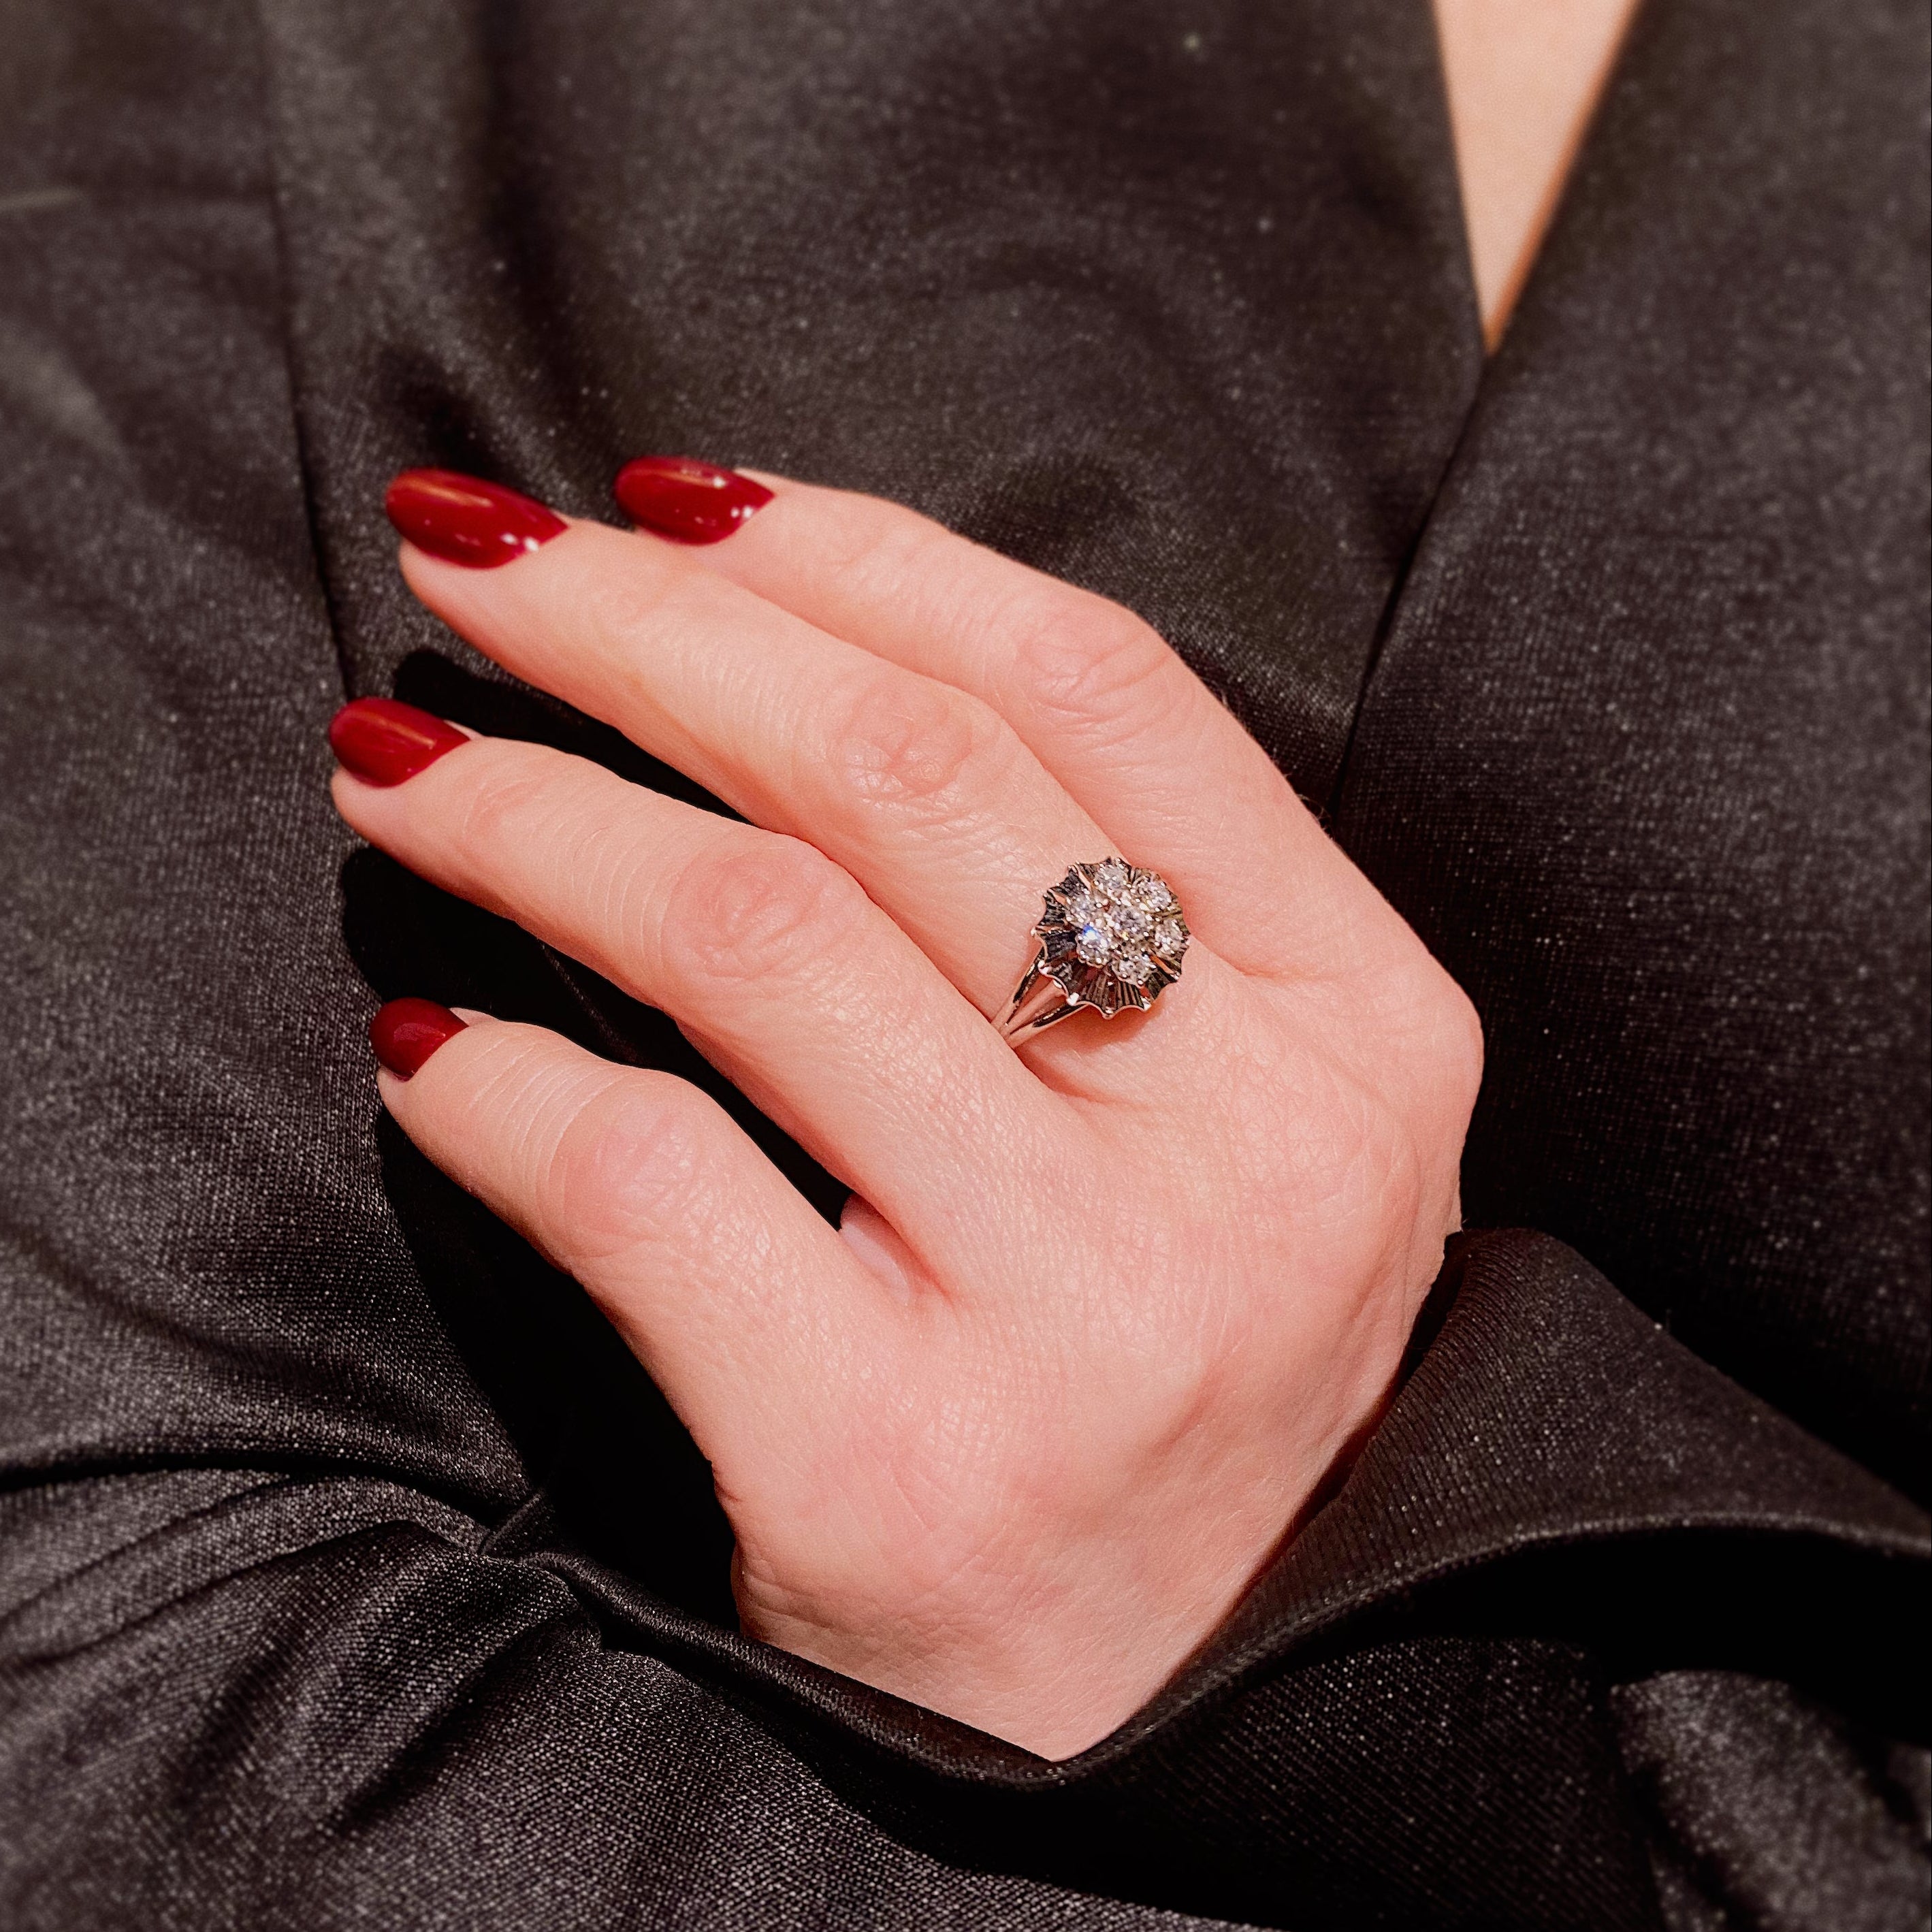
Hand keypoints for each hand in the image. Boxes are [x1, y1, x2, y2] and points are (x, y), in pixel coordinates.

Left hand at [329, 462, 1481, 1759]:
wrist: (1192, 1697)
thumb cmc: (1180, 1360)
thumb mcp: (1233, 1112)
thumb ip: (1100, 895)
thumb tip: (792, 650)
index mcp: (1360, 1025)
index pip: (1095, 686)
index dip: (857, 553)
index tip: (670, 504)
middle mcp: (1252, 1149)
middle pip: (903, 770)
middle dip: (650, 628)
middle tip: (481, 564)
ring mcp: (1086, 1313)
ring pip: (754, 936)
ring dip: (530, 811)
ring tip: (404, 766)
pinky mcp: (896, 1462)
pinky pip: (639, 1180)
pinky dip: (490, 1079)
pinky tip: (428, 1037)